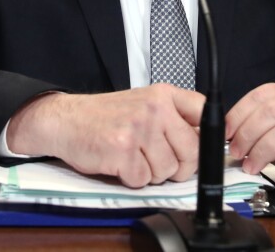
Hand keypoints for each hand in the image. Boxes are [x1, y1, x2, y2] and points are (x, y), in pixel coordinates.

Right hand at [6, 84, 204, 187]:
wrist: (66, 120)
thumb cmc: (107, 116)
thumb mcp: (145, 103)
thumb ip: (175, 118)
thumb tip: (208, 143)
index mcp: (163, 95)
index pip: (206, 113)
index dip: (208, 138)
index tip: (200, 149)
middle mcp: (154, 108)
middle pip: (192, 152)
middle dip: (179, 166)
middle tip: (159, 161)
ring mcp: (138, 129)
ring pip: (168, 170)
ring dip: (152, 173)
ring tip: (135, 158)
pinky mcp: (122, 151)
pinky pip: (143, 180)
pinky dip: (132, 179)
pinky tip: (120, 163)